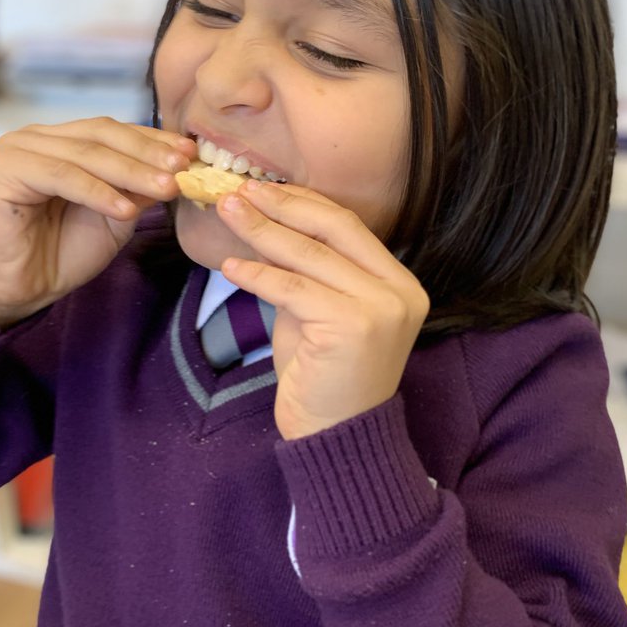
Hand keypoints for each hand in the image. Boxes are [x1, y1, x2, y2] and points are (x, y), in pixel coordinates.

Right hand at [0, 117, 196, 325]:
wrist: (18, 288)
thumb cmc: (62, 252)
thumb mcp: (114, 217)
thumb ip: (137, 189)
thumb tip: (179, 167)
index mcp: (63, 141)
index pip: (114, 131)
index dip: (154, 141)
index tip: (191, 153)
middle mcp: (39, 138)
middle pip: (102, 135)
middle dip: (148, 153)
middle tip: (183, 169)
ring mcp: (19, 149)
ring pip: (86, 154)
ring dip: (130, 172)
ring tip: (166, 189)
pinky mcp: (5, 171)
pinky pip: (61, 176)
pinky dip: (97, 192)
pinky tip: (125, 210)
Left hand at [216, 180, 429, 440]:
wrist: (337, 438)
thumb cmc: (324, 379)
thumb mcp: (317, 314)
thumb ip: (304, 273)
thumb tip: (262, 224)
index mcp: (400, 283)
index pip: (348, 227)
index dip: (303, 202)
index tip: (262, 188)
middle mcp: (399, 292)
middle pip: (333, 230)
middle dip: (281, 206)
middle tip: (238, 191)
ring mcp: (381, 308)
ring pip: (310, 256)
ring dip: (261, 231)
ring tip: (227, 213)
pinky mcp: (352, 326)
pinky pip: (293, 289)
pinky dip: (257, 275)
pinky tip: (230, 267)